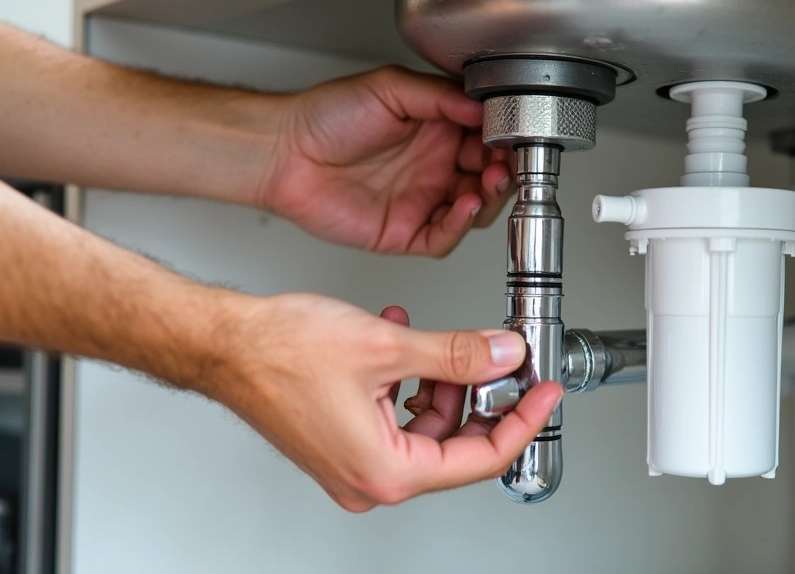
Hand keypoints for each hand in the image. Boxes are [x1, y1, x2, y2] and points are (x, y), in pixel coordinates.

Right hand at [218, 294, 561, 511]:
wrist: (222, 345)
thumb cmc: (277, 353)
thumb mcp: (386, 346)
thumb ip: (456, 355)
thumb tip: (503, 358)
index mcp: (385, 470)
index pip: (480, 459)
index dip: (521, 421)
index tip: (544, 395)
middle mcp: (368, 478)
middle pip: (454, 444)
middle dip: (478, 395)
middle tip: (500, 359)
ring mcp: (353, 462)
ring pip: (425, 426)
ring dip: (440, 381)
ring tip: (437, 342)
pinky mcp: (341, 441)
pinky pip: (395, 417)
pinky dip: (408, 381)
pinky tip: (404, 343)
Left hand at [258, 66, 514, 257]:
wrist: (284, 153)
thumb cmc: (325, 117)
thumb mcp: (390, 87)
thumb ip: (440, 96)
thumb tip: (481, 106)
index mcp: (437, 131)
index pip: (487, 140)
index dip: (504, 142)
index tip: (514, 139)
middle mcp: (434, 167)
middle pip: (489, 179)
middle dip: (504, 174)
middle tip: (507, 165)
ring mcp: (422, 201)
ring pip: (475, 211)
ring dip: (489, 199)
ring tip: (490, 182)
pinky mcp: (405, 232)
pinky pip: (444, 237)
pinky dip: (460, 226)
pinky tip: (465, 206)